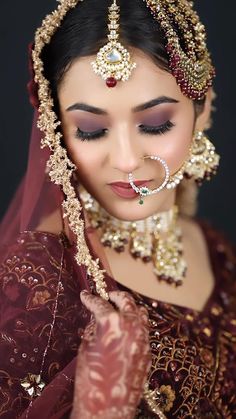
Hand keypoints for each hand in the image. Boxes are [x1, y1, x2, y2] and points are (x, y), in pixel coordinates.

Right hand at [71, 290, 150, 418]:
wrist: (108, 409)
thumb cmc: (91, 379)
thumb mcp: (85, 347)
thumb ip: (93, 327)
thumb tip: (96, 316)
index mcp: (112, 323)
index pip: (100, 304)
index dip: (90, 298)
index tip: (85, 295)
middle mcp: (131, 326)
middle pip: (126, 300)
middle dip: (114, 296)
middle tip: (106, 297)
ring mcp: (142, 337)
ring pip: (140, 312)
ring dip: (128, 308)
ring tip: (117, 310)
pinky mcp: (147, 350)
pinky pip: (143, 329)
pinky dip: (134, 324)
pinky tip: (124, 329)